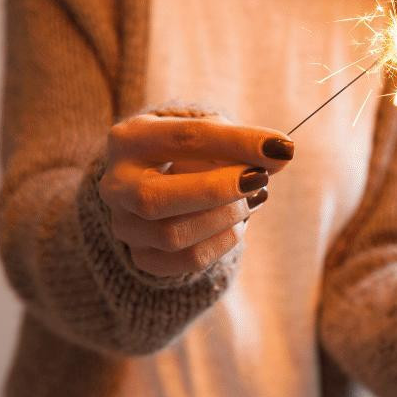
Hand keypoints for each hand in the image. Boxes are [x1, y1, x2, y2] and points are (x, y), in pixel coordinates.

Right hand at [97, 112, 294, 276]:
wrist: (158, 180)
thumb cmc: (190, 150)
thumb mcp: (210, 135)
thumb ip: (241, 143)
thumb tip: (280, 155)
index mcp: (129, 139)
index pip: (186, 139)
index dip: (238, 143)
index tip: (281, 147)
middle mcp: (115, 184)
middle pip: (158, 198)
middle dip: (218, 190)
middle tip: (260, 179)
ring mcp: (123, 225)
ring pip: (173, 235)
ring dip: (225, 217)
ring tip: (253, 198)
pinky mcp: (140, 256)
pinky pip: (186, 260)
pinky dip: (222, 242)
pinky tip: (237, 224)